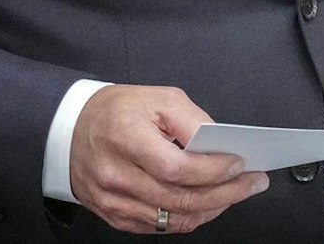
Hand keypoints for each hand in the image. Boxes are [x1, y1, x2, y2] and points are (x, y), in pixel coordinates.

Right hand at [69, 85, 269, 233]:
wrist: (70, 130)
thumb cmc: (116, 111)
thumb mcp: (158, 98)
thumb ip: (192, 121)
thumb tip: (221, 144)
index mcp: (127, 138)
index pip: (176, 167)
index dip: (214, 170)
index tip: (241, 163)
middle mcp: (117, 175)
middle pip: (180, 198)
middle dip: (226, 193)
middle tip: (252, 183)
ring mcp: (114, 201)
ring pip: (173, 218)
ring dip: (213, 208)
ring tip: (236, 193)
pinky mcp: (115, 216)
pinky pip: (160, 226)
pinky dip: (190, 217)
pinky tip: (208, 203)